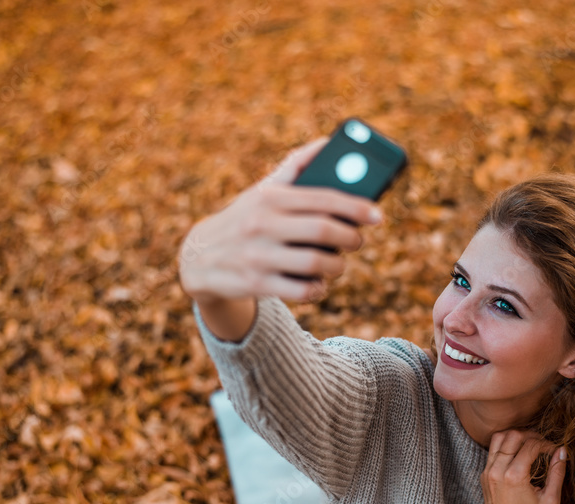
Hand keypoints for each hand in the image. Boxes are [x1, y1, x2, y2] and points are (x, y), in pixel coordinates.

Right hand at [178, 137, 383, 304]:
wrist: (197, 258)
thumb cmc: (244, 219)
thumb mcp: (263, 190)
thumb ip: (295, 167)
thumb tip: (327, 142)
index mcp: (270, 197)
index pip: (323, 198)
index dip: (356, 207)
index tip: (377, 214)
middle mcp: (263, 224)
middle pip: (324, 230)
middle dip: (351, 237)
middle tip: (357, 240)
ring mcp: (258, 255)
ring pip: (316, 263)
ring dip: (337, 265)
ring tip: (337, 262)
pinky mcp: (256, 283)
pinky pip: (301, 290)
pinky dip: (317, 288)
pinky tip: (318, 282)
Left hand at [480, 429, 566, 503]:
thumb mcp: (550, 501)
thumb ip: (557, 473)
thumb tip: (562, 451)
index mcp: (514, 476)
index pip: (531, 445)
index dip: (547, 444)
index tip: (555, 450)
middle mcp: (497, 470)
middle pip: (513, 435)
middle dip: (531, 435)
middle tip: (544, 445)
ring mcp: (487, 472)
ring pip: (499, 438)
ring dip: (516, 437)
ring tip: (531, 445)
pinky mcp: (484, 476)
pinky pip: (493, 450)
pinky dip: (506, 446)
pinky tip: (519, 454)